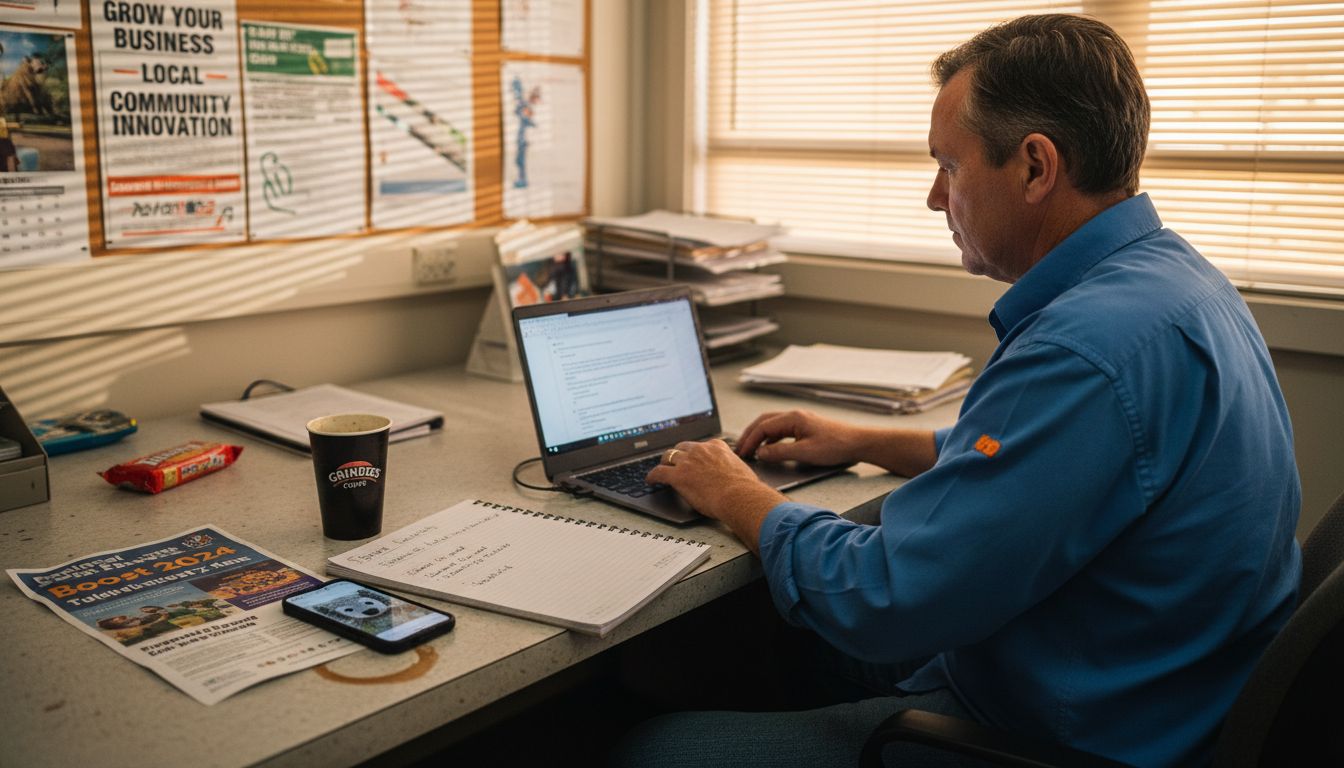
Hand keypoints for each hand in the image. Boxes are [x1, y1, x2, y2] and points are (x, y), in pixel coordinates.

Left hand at [645, 440, 784, 552]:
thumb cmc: (745, 489)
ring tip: (661, 468)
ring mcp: (688, 462)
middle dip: (676, 454)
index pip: (701, 446)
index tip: (693, 457)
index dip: (694, 453)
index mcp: (716, 447)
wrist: (740, 496)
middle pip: (681, 447)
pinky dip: (652, 476)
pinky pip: (659, 472)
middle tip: (673, 461)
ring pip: (668, 456)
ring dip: (664, 463)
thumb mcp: (741, 470)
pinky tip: (650, 480)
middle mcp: (700, 450)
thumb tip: (735, 475)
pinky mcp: (678, 476)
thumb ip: (733, 467)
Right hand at [735, 410, 863, 466]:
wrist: (857, 443)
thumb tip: (760, 453)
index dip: (750, 440)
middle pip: (764, 422)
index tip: (742, 452)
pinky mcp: (805, 428)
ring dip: (759, 436)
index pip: (763, 426)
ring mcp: (800, 421)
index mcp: (793, 418)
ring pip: (772, 425)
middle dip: (750, 435)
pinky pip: (781, 431)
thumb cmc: (836, 446)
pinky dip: (770, 439)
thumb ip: (779, 452)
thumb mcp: (804, 452)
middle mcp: (795, 416)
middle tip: (740, 449)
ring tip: (750, 449)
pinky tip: (769, 449)